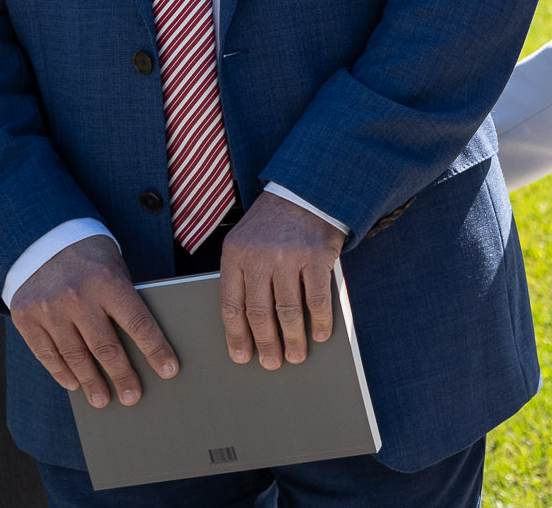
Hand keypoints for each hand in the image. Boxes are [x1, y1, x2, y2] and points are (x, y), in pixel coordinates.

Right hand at [10, 235, 176, 408]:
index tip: (169, 370)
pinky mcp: (26, 317)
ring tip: (103, 399)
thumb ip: (126, 302)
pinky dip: (62, 372)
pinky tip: (74, 384)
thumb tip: (147, 344)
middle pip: (105, 347)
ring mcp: (49, 309)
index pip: (138, 323)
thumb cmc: (92, 258)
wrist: (44, 239)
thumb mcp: (117, 269)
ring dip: (91, 382)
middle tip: (133, 397)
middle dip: (122, 376)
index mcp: (109, 282)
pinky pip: (46, 353)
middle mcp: (78, 297)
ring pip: (75, 356)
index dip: (155, 350)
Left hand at [218, 195, 344, 369]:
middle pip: (259, 312)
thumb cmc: (276, 220)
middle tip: (272, 362)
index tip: (242, 356)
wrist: (309, 188)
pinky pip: (317, 298)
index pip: (231, 305)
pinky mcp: (317, 256)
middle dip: (266, 343)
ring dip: (292, 338)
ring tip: (297, 355)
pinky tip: (320, 334)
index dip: (236, 336)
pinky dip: (319, 320)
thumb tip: (247, 322)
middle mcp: (259, 257)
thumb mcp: (247, 240)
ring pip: (287, 310)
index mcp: (235, 255)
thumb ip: (244, 273)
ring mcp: (289, 256)